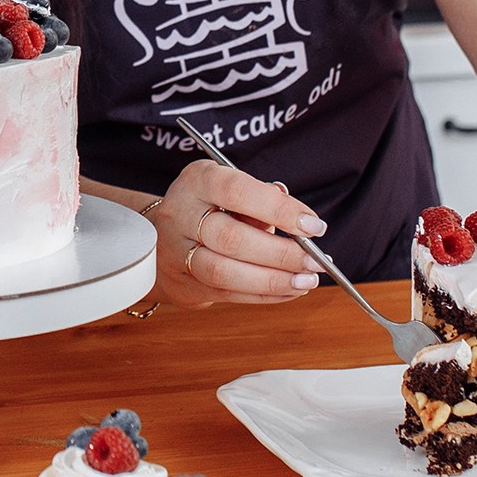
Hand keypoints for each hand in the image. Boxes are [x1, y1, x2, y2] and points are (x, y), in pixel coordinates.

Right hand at [140, 159, 326, 309]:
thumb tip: (303, 221)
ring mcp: (176, 252)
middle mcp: (180, 214)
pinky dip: (265, 295)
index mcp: (197, 181)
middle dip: (280, 253)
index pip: (237, 192)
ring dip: (272, 280)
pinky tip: (290, 290)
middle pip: (230, 238)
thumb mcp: (231, 190)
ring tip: (306, 281)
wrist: (161, 236)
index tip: (313, 226)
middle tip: (315, 261)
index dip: (278, 210)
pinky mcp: (184, 283)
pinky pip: (227, 294)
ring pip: (224, 272)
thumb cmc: (210, 208)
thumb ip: (263, 200)